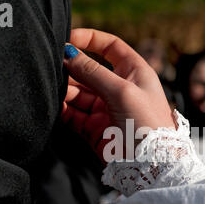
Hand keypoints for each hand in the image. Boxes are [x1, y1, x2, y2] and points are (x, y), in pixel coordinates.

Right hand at [61, 29, 175, 161]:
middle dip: (72, 67)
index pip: (110, 46)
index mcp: (134, 72)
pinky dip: (63, 109)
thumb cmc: (147, 124)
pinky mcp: (94, 128)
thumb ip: (94, 72)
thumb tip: (69, 54)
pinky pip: (73, 114)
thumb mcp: (123, 91)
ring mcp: (105, 108)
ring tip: (53, 88)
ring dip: (65, 89)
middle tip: (54, 67)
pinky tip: (56, 105)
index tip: (68, 38)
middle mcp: (119, 88)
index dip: (89, 39)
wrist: (151, 165)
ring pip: (77, 92)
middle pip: (89, 70)